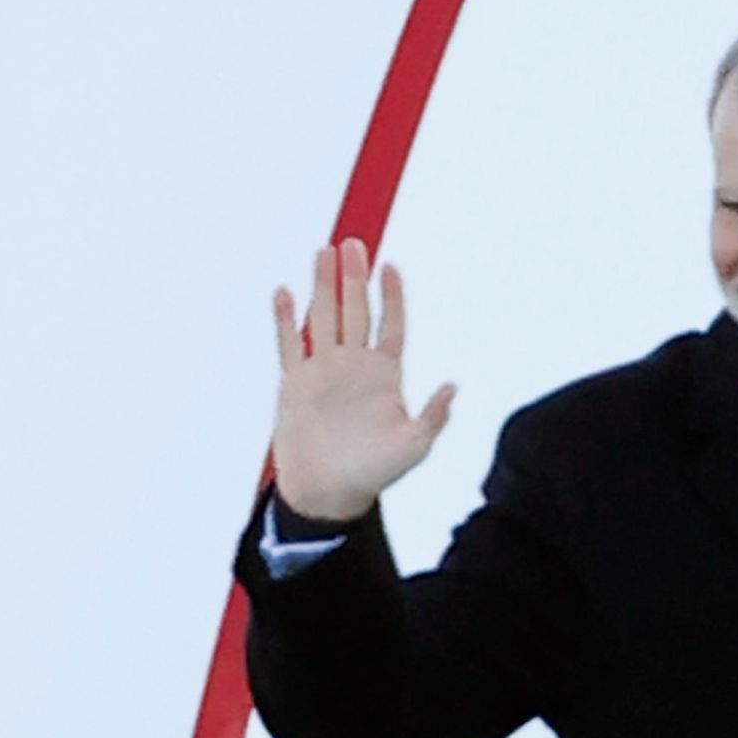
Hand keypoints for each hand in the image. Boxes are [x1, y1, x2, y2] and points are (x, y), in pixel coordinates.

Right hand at [270, 237, 455, 520]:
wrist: (328, 493)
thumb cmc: (374, 473)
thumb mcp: (414, 446)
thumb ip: (433, 416)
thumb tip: (453, 386)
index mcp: (385, 376)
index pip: (391, 325)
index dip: (392, 297)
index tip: (391, 266)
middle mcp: (354, 367)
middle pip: (355, 312)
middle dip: (354, 278)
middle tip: (353, 243)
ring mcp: (323, 372)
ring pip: (322, 319)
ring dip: (322, 287)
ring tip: (322, 253)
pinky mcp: (294, 384)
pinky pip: (288, 345)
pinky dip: (285, 319)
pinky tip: (285, 292)